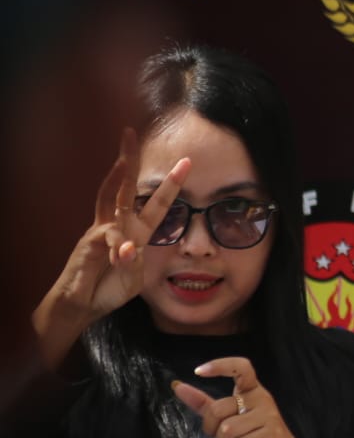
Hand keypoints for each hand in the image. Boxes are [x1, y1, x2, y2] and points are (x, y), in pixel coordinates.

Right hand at [33, 129, 189, 366]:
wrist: (82, 304)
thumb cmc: (109, 288)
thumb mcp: (133, 276)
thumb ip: (134, 262)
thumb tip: (124, 248)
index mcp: (136, 232)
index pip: (155, 202)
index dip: (170, 184)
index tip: (186, 162)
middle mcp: (117, 224)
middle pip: (124, 185)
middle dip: (129, 159)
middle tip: (129, 133)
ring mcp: (101, 229)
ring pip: (111, 198)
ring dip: (117, 177)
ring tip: (125, 158)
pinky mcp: (88, 240)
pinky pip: (108, 236)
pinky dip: (116, 247)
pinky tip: (117, 257)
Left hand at [172, 356, 314, 437]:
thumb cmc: (255, 433)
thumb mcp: (230, 416)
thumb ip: (204, 402)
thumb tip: (177, 386)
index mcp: (252, 390)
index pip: (240, 368)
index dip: (219, 366)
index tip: (198, 371)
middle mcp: (262, 398)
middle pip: (219, 408)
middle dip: (212, 428)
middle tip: (222, 435)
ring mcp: (269, 416)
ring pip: (227, 429)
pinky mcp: (272, 434)